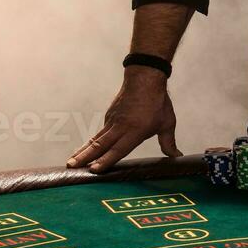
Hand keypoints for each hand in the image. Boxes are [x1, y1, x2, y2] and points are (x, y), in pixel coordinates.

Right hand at [66, 67, 181, 172]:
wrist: (144, 77)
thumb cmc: (158, 102)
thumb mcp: (167, 123)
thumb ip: (168, 142)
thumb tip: (176, 156)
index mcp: (135, 130)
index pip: (118, 149)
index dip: (106, 160)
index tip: (94, 169)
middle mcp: (121, 127)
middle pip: (100, 145)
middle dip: (85, 157)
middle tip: (70, 167)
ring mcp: (113, 120)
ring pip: (96, 139)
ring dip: (83, 151)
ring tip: (71, 162)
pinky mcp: (109, 116)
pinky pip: (100, 132)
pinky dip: (91, 143)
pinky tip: (85, 151)